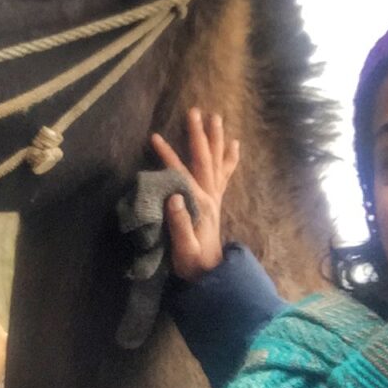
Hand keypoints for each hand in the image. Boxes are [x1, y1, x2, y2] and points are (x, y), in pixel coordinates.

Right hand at [150, 107, 239, 281]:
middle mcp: (210, 196)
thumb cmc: (193, 263)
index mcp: (200, 204)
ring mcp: (215, 198)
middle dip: (199, 135)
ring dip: (216, 139)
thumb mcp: (184, 247)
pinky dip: (229, 157)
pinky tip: (233, 145)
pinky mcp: (215, 202)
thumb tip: (173, 195)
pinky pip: (225, 173)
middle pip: (205, 159)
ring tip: (216, 119)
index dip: (168, 155)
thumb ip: (179, 223)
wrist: (211, 276)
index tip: (154, 137)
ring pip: (217, 162)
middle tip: (196, 111)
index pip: (182, 173)